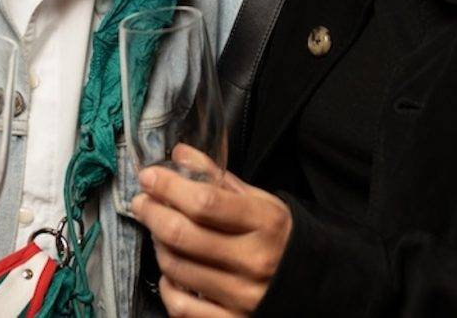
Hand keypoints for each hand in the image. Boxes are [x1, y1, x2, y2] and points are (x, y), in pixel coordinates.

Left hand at [133, 146, 291, 317]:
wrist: (314, 285)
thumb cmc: (280, 238)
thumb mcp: (260, 201)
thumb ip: (219, 178)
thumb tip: (180, 155)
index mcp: (265, 223)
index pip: (205, 202)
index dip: (169, 187)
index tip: (150, 177)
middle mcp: (254, 261)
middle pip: (183, 234)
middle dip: (152, 213)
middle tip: (141, 201)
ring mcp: (242, 297)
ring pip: (177, 268)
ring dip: (157, 245)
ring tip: (158, 231)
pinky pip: (182, 308)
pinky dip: (168, 286)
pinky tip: (171, 271)